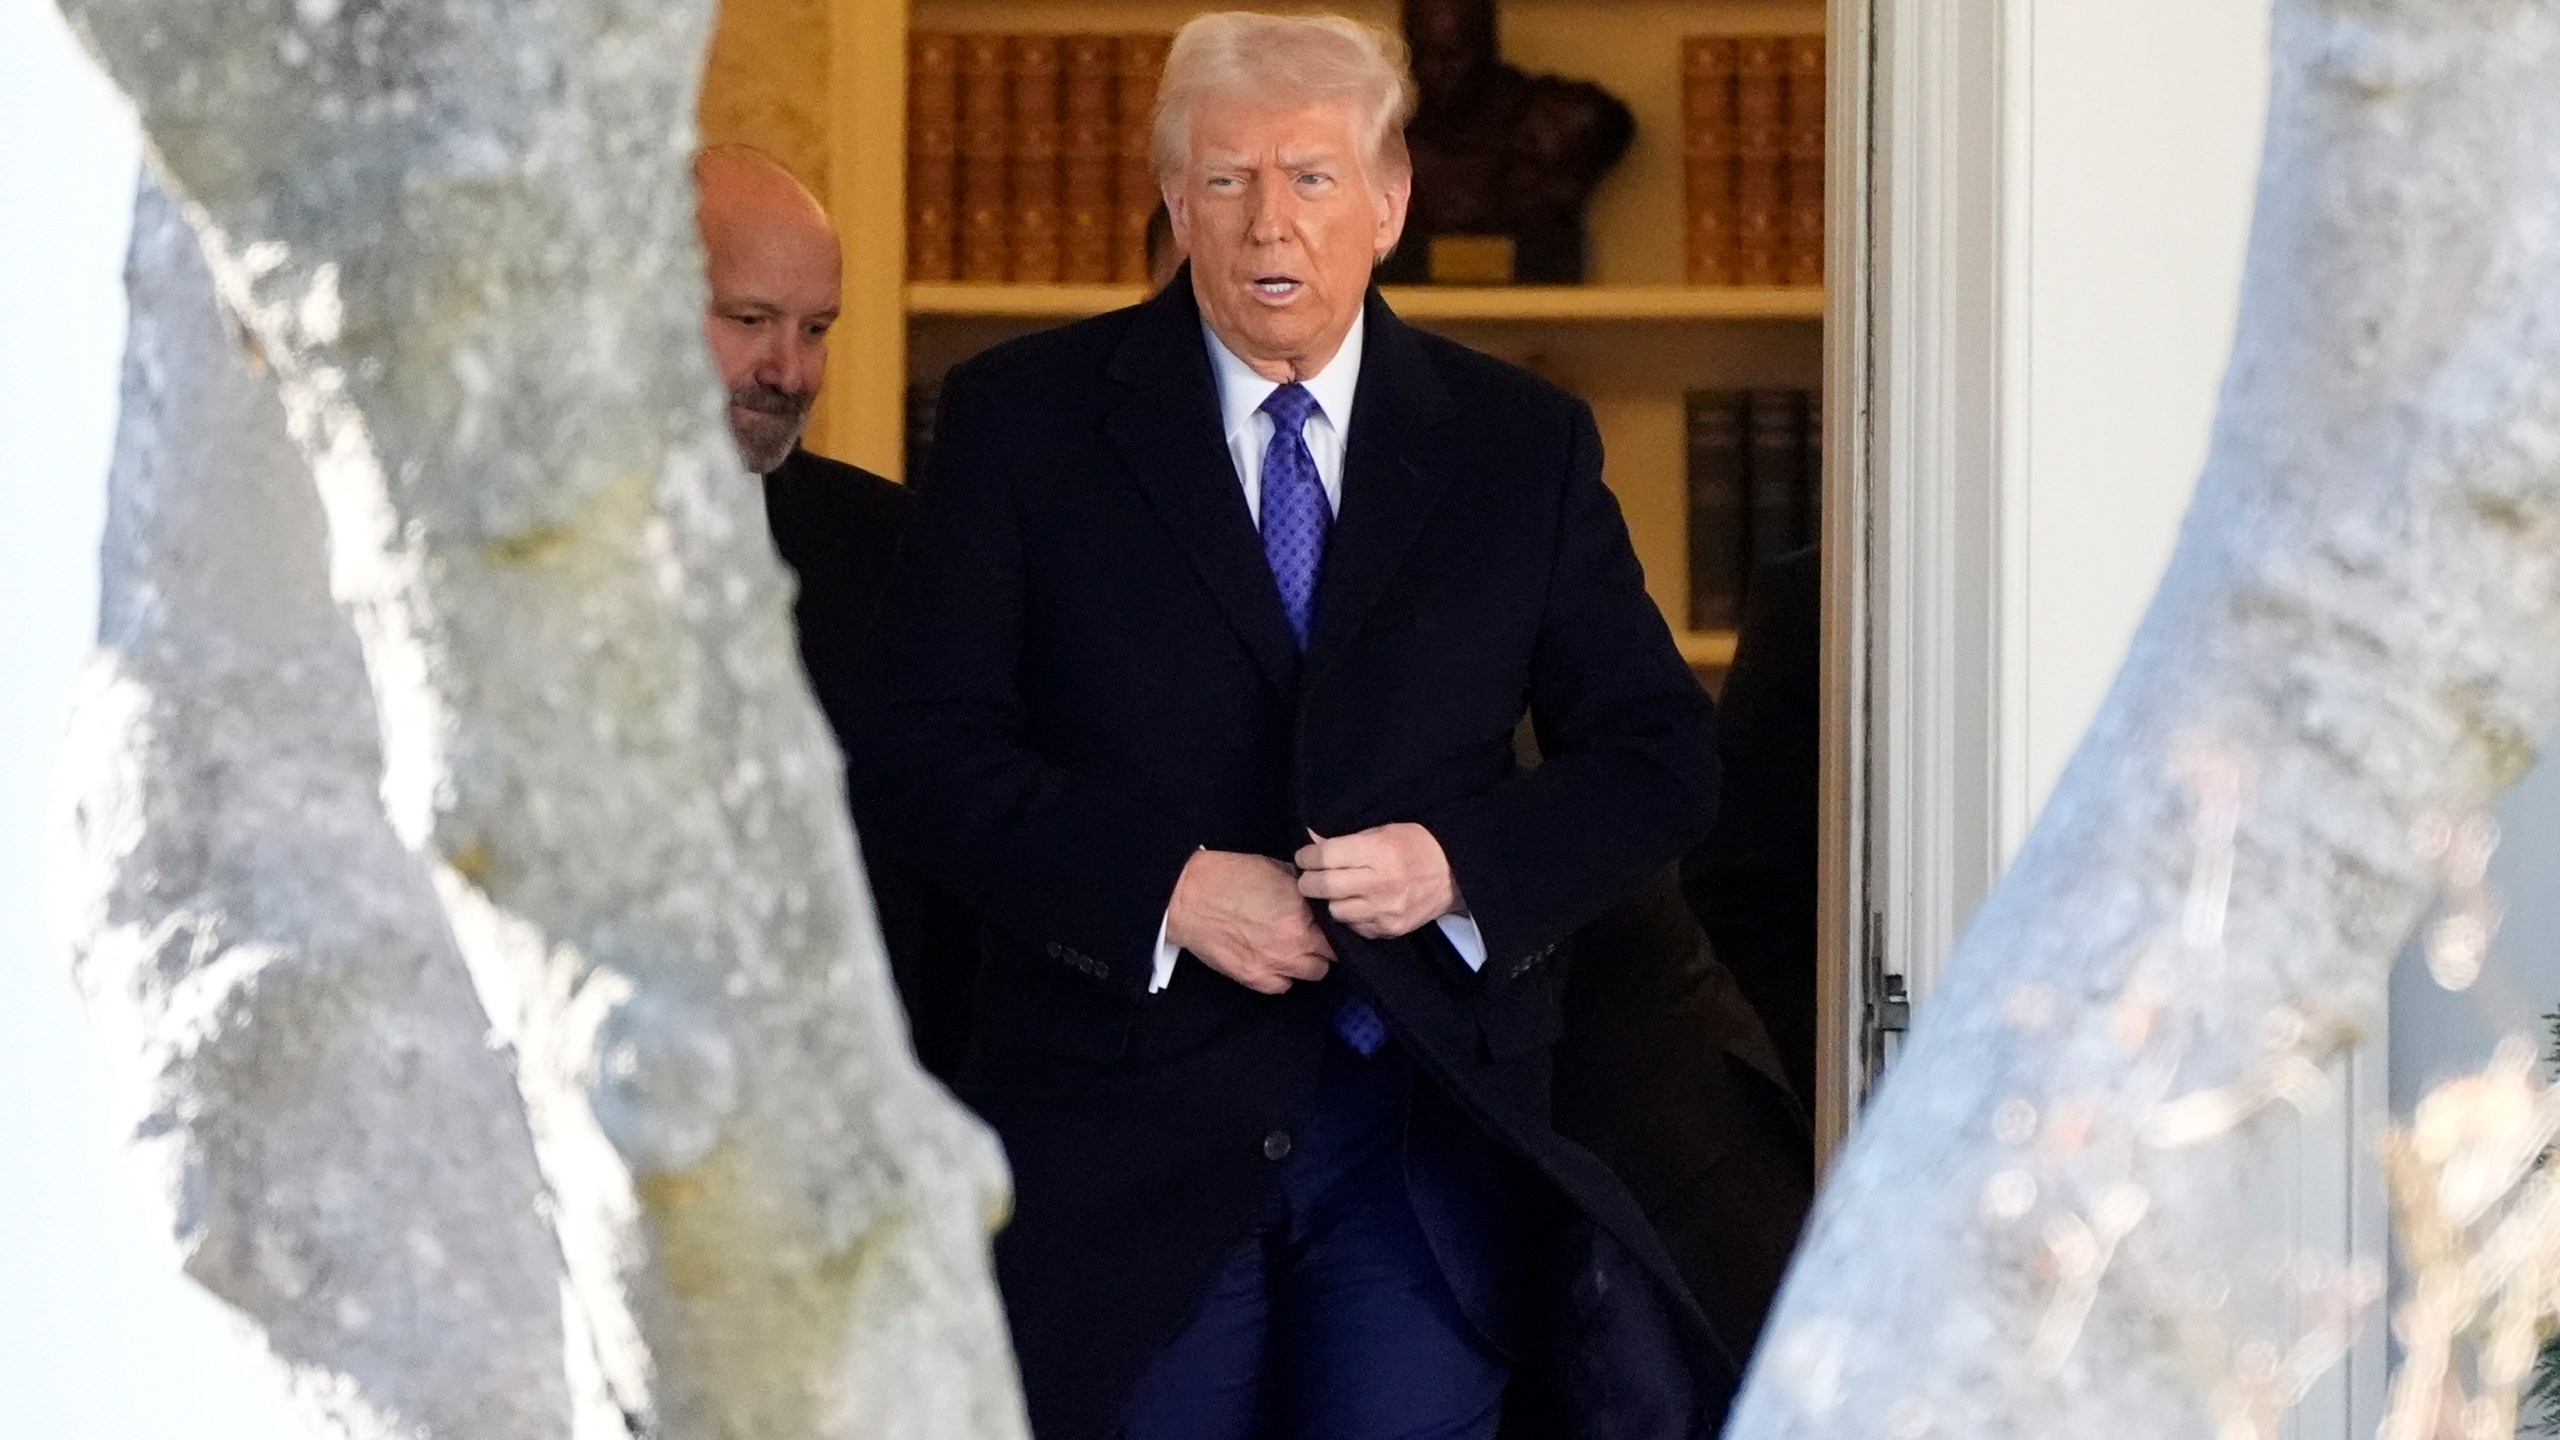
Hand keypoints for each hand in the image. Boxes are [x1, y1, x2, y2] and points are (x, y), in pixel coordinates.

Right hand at [1165, 850, 1335, 994]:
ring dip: (1308, 962)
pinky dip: (1282, 975)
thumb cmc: (1230, 877)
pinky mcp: (1254, 978)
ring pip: (1312, 974)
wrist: (1189, 896)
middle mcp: (1293, 944)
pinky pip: (1283, 986)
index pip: (1339, 931)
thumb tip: (1322, 894)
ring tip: (1294, 947)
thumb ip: (1304, 888)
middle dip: (1326, 946)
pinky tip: (1274, 959)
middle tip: (1314, 934)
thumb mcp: (1277, 869)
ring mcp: (1274, 965)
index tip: (1330, 923)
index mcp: (1301, 914)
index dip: (1336, 926)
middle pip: (1331, 957)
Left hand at [1295, 824, 1459, 939]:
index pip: (1326, 857)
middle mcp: (1381, 883)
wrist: (1454, 874)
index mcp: (1378, 852)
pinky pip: (1355, 927)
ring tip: (1337, 891)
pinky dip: (1351, 917)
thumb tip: (1311, 841)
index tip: (1304, 858)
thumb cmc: (1415, 845)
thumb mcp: (1382, 831)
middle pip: (1324, 886)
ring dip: (1331, 901)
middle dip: (1309, 881)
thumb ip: (1346, 839)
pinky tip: (1358, 904)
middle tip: (1310, 877)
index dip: (1308, 857)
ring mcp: (1386, 910)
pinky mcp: (1391, 929)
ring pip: (1336, 911)